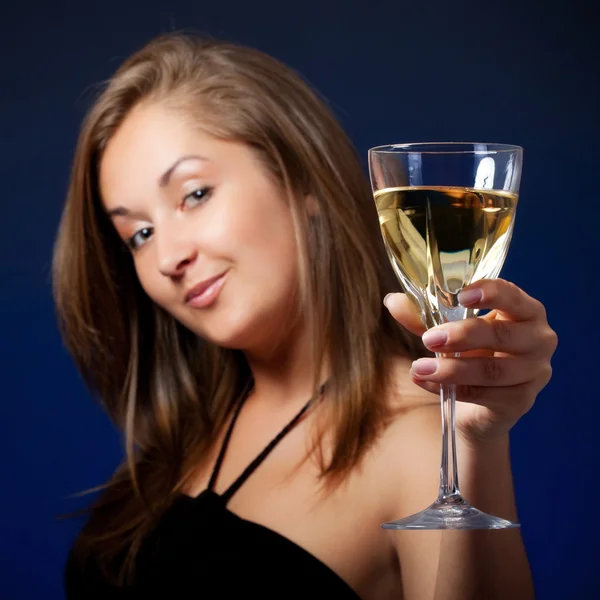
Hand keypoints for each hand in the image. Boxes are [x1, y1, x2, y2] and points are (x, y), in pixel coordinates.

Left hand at [384, 279, 557, 443]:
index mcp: (525, 310)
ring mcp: (534, 372)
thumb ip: (423, 315)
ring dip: (452, 369)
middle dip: (462, 335)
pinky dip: (450, 388)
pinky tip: (424, 381)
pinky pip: (484, 394)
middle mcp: (539, 339)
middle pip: (502, 335)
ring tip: (418, 367)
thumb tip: (392, 301)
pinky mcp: (520, 401)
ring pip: (492, 370)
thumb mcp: (447, 329)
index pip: (514, 296)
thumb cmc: (469, 352)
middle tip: (429, 338)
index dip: (491, 293)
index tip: (461, 295)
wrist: (477, 402)